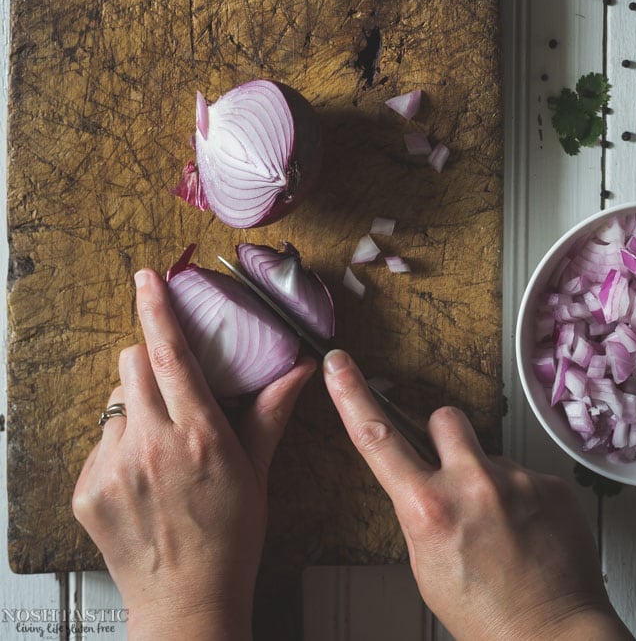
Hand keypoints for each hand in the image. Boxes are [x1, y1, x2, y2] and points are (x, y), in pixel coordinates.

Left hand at [72, 269, 314, 640]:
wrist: (187, 603)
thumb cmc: (230, 538)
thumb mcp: (257, 470)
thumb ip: (271, 411)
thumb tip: (301, 367)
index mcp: (200, 434)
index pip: (170, 352)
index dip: (157, 308)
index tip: (147, 277)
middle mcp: (153, 445)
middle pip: (132, 364)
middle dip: (147, 360)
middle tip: (167, 385)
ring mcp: (115, 469)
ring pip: (114, 401)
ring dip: (134, 406)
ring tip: (158, 442)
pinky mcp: (89, 490)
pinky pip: (99, 442)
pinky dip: (118, 444)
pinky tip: (141, 476)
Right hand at [323, 349, 634, 640]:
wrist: (554, 637)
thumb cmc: (487, 615)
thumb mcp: (426, 564)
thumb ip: (420, 511)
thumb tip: (422, 480)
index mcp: (429, 509)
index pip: (378, 438)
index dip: (352, 395)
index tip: (340, 365)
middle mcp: (472, 485)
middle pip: (443, 419)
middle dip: (443, 438)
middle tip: (454, 475)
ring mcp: (516, 481)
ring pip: (488, 451)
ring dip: (486, 476)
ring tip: (500, 524)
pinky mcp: (551, 484)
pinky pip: (525, 474)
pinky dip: (523, 498)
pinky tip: (527, 531)